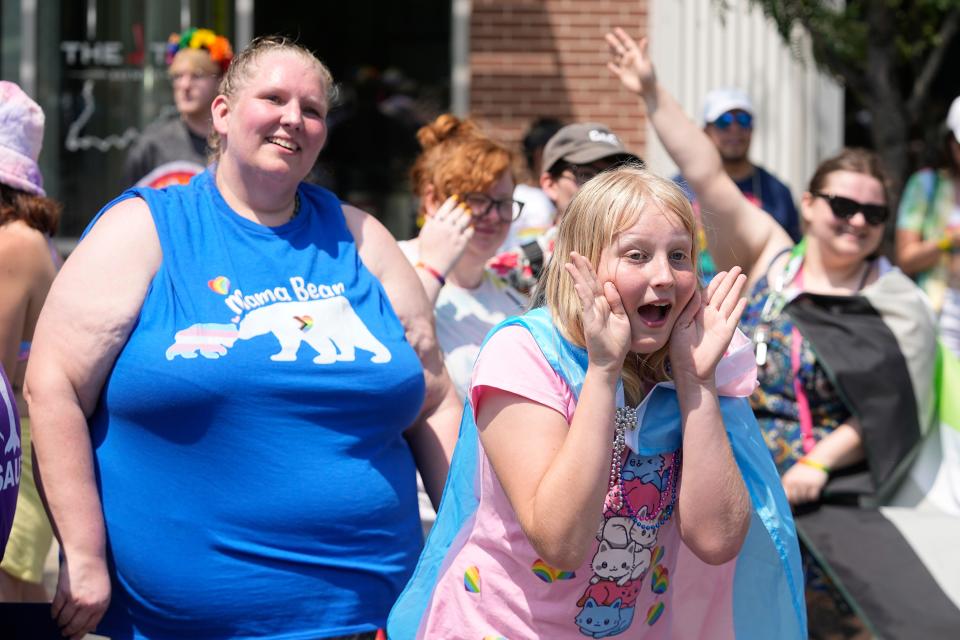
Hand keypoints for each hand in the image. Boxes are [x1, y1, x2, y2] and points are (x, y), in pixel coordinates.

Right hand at [52, 550, 110, 639]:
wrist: (87, 555)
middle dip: (68, 631)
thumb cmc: (96, 572)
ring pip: (64, 619)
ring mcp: (76, 599)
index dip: (80, 633)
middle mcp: (90, 604)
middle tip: (63, 633)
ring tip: (59, 623)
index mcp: (103, 603)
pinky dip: (54, 613)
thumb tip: (93, 627)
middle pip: (76, 625)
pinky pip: (56, 610)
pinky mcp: (64, 594)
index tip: (73, 638)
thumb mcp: (103, 590)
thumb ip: (97, 607)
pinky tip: (54, 614)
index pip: (90, 625)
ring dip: (60, 623)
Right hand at [417, 195, 474, 275]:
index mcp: (435, 223)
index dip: (452, 202)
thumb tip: (436, 214)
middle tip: (464, 206)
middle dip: (461, 208)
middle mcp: (445, 227)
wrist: (432, 267)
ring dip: (467, 215)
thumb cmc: (426, 251)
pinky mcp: (462, 243)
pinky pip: (469, 231)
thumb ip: (431, 222)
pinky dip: (470, 227)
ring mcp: (454, 235)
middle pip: (456, 213)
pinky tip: (471, 226)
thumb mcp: (425, 233)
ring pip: (464, 220)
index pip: (445, 208)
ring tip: (469, 213)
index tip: (456, 198)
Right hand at [564, 251, 630, 371]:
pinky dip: (582, 293)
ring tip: (569, 263)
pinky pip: (587, 305)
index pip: (596, 283)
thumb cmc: (617, 342)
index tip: (584, 257)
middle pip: (588, 283)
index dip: (590, 270)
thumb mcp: (622, 317)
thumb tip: (609, 284)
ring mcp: (591, 313)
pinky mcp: (590, 322)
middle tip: (573, 253)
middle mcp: (595, 306)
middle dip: (580, 267)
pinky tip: (578, 283)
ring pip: (584, 291)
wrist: (611, 361)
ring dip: (577, 277)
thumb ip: (616, 301)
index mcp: (604, 304)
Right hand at [605, 28, 655, 96]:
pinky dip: (612, 68)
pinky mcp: (623, 76)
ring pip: (617, 58)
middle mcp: (630, 60)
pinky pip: (616, 70)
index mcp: (636, 55)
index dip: (622, 36)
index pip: (628, 43)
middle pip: (620, 49)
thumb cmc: (649, 75)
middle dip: (614, 42)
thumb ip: (644, 51)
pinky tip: (609, 64)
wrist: (647, 89)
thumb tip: (644, 39)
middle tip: (607, 35)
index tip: (616, 30)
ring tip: (607, 46)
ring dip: (612, 52)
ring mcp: (626, 68)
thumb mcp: (646, 62)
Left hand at [669, 267, 747, 387]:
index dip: (716, 282)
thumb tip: (698, 291)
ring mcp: (720, 323)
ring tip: (743, 276)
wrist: (690, 368)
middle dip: (729, 280)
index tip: (722, 272)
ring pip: (729, 301)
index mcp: (698, 312)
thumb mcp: (680, 325)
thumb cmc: (680, 348)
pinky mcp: (726, 332)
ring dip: (736, 289)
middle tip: (737, 268)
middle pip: (722, 293)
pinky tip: (743, 298)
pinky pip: (734, 317)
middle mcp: (710, 315)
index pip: (709, 293)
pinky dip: (739, 308)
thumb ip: (690, 308)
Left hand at [782, 461, 828, 504]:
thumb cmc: (802, 470)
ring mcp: (805, 483)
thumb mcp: (791, 475)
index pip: (785, 496)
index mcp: (787, 480)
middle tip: (801, 498)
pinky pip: (813, 497)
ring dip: (806, 498)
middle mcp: (795, 482)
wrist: (816, 461)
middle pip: (795, 499)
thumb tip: (784, 499)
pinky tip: (813, 490)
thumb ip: (786, 485)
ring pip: (804, 499)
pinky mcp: (815, 485)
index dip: (787, 503)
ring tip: (807, 491)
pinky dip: (813, 496)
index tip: (791, 507)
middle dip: (798, 501)